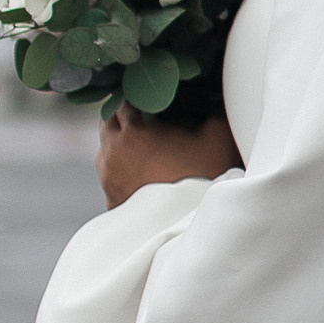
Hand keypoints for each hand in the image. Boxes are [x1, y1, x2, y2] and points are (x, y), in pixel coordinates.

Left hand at [97, 106, 240, 207]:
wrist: (190, 228)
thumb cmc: (204, 179)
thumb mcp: (217, 138)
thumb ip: (213, 110)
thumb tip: (212, 98)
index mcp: (133, 131)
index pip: (124, 99)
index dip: (138, 94)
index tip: (152, 95)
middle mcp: (112, 152)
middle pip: (108, 120)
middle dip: (123, 114)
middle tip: (144, 113)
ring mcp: (108, 178)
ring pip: (105, 148)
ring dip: (119, 141)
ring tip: (142, 143)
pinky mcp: (111, 200)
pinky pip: (110, 175)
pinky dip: (120, 168)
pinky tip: (140, 172)